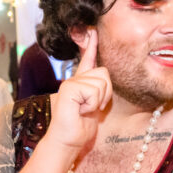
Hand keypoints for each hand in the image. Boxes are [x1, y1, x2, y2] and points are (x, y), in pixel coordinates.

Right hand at [46, 29, 111, 151]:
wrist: (67, 142)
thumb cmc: (81, 128)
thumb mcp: (95, 106)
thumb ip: (99, 91)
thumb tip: (104, 79)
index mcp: (80, 83)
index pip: (88, 59)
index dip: (91, 45)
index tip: (92, 30)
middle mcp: (74, 80)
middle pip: (104, 73)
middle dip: (105, 93)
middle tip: (91, 108)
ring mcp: (69, 83)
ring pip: (101, 82)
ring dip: (98, 100)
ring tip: (85, 110)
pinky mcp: (68, 89)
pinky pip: (93, 90)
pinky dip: (92, 104)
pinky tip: (80, 111)